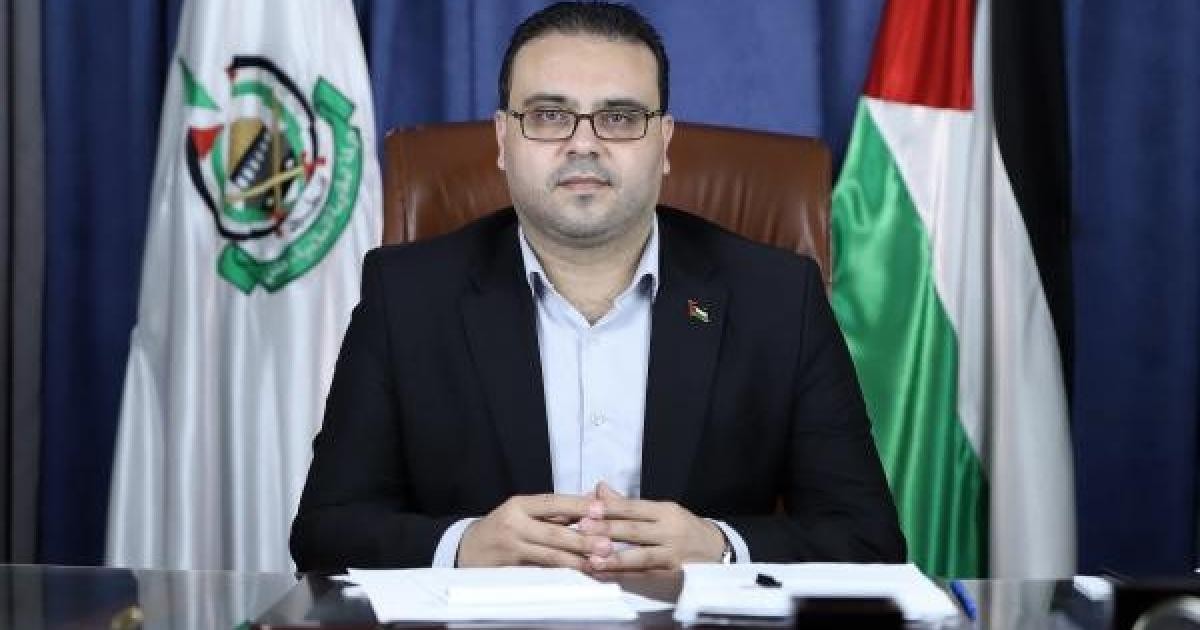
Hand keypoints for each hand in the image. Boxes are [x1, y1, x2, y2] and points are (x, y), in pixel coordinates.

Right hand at [457, 494, 613, 568]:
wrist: (466, 549)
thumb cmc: (502, 527)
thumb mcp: (522, 510)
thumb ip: (555, 509)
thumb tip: (591, 501)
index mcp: (519, 505)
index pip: (552, 502)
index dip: (577, 506)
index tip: (600, 510)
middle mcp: (514, 525)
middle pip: (553, 533)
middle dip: (582, 540)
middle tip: (606, 545)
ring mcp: (511, 550)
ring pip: (548, 557)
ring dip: (575, 561)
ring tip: (596, 564)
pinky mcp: (510, 571)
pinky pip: (540, 572)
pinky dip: (561, 575)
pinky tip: (577, 577)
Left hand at [577, 482, 725, 570]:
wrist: (718, 550)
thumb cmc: (683, 529)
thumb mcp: (661, 511)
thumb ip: (628, 504)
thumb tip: (599, 489)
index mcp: (665, 511)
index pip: (634, 508)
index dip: (611, 508)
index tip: (588, 509)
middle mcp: (670, 531)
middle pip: (635, 530)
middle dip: (607, 530)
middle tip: (582, 529)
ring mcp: (672, 555)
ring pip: (641, 556)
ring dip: (615, 558)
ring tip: (592, 560)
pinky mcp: (673, 575)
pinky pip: (646, 575)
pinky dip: (625, 576)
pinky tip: (606, 576)